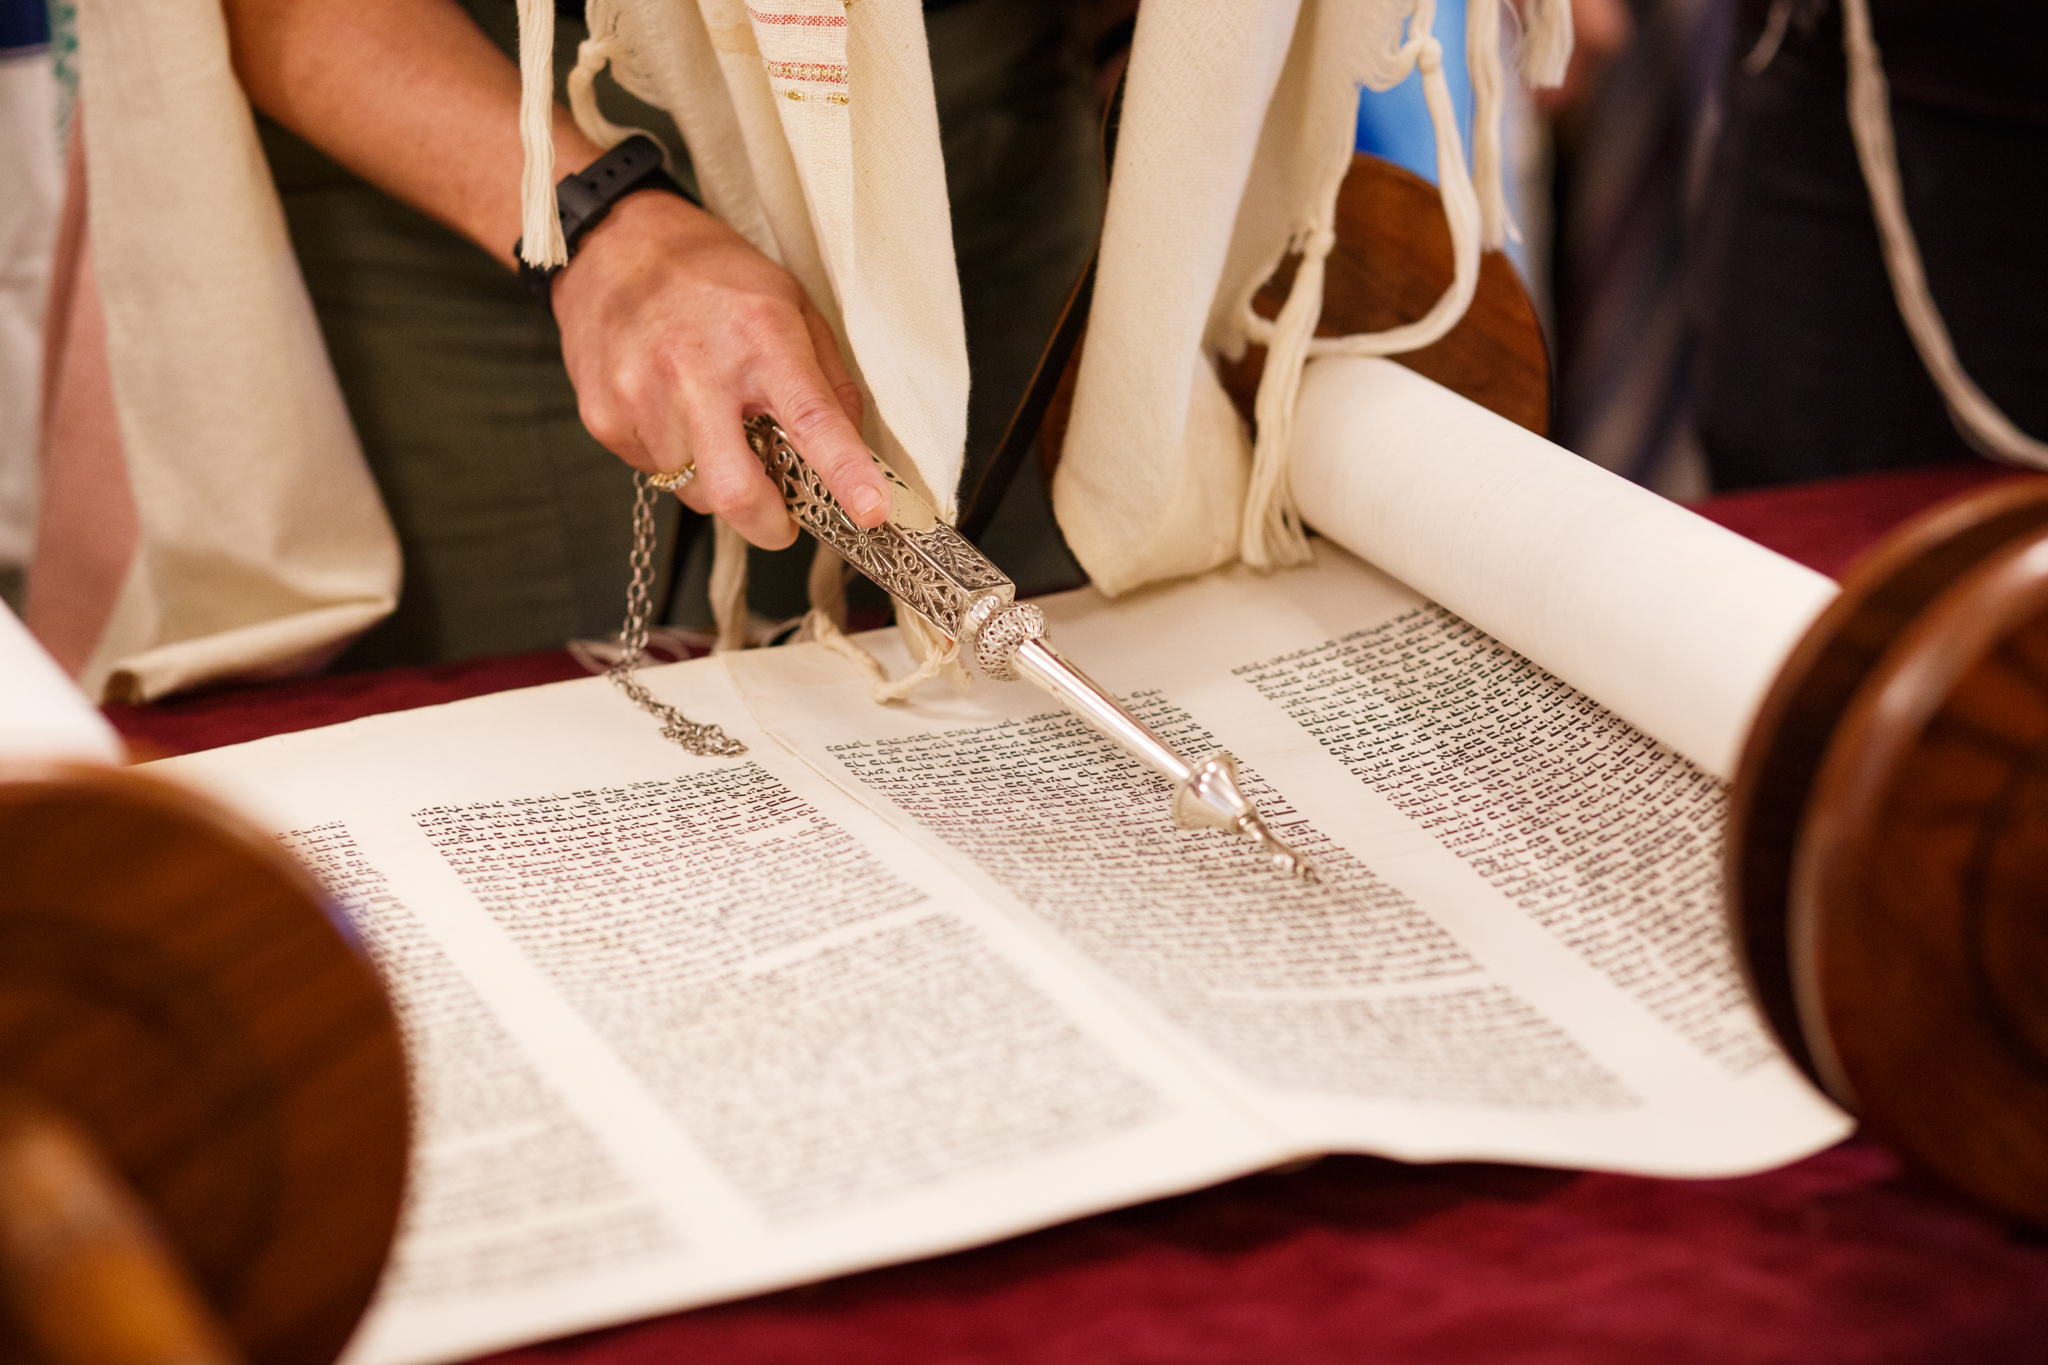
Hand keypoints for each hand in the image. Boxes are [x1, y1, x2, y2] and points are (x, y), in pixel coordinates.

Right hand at [549, 188, 889, 548]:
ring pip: (696, 492)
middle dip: (768, 525)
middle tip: (782, 519)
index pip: (811, 419)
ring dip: (719, 480)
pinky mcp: (605, 418)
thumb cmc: (709, 274)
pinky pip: (656, 473)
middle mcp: (697, 371)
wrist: (612, 243)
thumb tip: (854, 450)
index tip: (870, 511)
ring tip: (715, 424)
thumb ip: (827, 381)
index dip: (846, 473)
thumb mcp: (791, 305)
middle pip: (736, 491)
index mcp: (759, 337)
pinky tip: (673, 411)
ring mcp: (642, 397)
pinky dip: (677, 459)